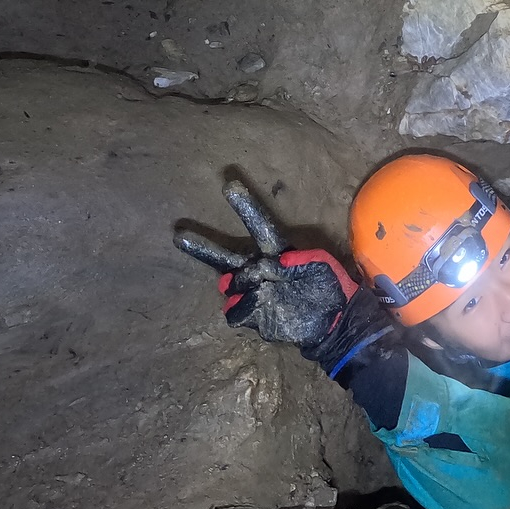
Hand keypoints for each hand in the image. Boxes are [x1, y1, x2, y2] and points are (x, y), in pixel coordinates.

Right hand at [174, 179, 356, 348]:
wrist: (330, 323)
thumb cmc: (330, 286)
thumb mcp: (323, 267)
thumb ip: (300, 261)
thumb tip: (272, 261)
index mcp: (277, 251)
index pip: (259, 225)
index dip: (246, 206)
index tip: (229, 185)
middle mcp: (259, 269)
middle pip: (225, 256)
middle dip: (203, 247)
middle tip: (179, 234)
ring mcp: (252, 291)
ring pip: (228, 284)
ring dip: (239, 284)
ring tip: (262, 288)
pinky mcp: (251, 314)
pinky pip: (235, 310)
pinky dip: (244, 308)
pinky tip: (260, 307)